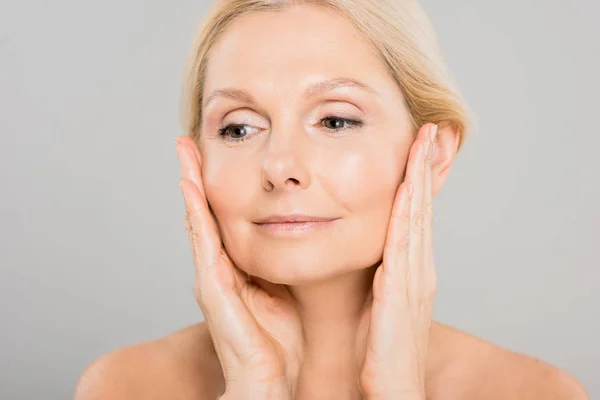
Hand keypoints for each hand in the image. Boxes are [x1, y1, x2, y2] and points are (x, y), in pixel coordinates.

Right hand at [175, 136, 303, 398]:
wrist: (272, 380)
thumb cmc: (281, 340)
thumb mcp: (286, 288)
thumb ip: (284, 262)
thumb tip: (302, 232)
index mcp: (237, 268)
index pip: (224, 218)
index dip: (217, 187)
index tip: (216, 153)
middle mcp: (218, 269)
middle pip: (204, 213)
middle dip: (196, 176)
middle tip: (190, 141)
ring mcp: (212, 278)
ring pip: (198, 220)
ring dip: (190, 184)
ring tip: (185, 151)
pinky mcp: (212, 289)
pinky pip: (203, 243)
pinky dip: (196, 213)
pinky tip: (191, 187)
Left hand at [357, 123, 437, 398]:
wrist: (393, 391)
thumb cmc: (381, 353)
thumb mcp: (381, 306)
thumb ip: (380, 279)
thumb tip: (371, 260)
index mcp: (411, 272)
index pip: (414, 217)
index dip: (416, 181)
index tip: (417, 148)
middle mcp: (419, 269)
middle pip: (421, 208)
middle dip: (425, 167)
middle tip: (430, 128)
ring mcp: (415, 279)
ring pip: (417, 218)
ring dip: (421, 177)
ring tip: (425, 140)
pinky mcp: (402, 292)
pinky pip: (404, 243)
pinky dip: (408, 212)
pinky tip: (407, 186)